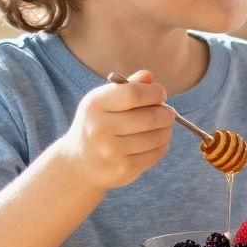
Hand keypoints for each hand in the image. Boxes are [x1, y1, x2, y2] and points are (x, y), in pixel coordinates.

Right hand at [54, 69, 174, 191]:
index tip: (160, 94)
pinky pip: (156, 154)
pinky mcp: (124, 170)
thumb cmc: (97, 123)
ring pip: (156, 137)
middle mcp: (100, 129)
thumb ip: (127, 86)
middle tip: (168, 113)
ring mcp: (111, 152)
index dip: (154, 92)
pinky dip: (162, 145)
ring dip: (166, 130)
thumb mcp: (104, 100)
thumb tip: (149, 76)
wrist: (78, 162)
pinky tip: (156, 142)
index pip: (133, 93)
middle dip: (166, 113)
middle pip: (149, 117)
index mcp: (95, 105)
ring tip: (163, 127)